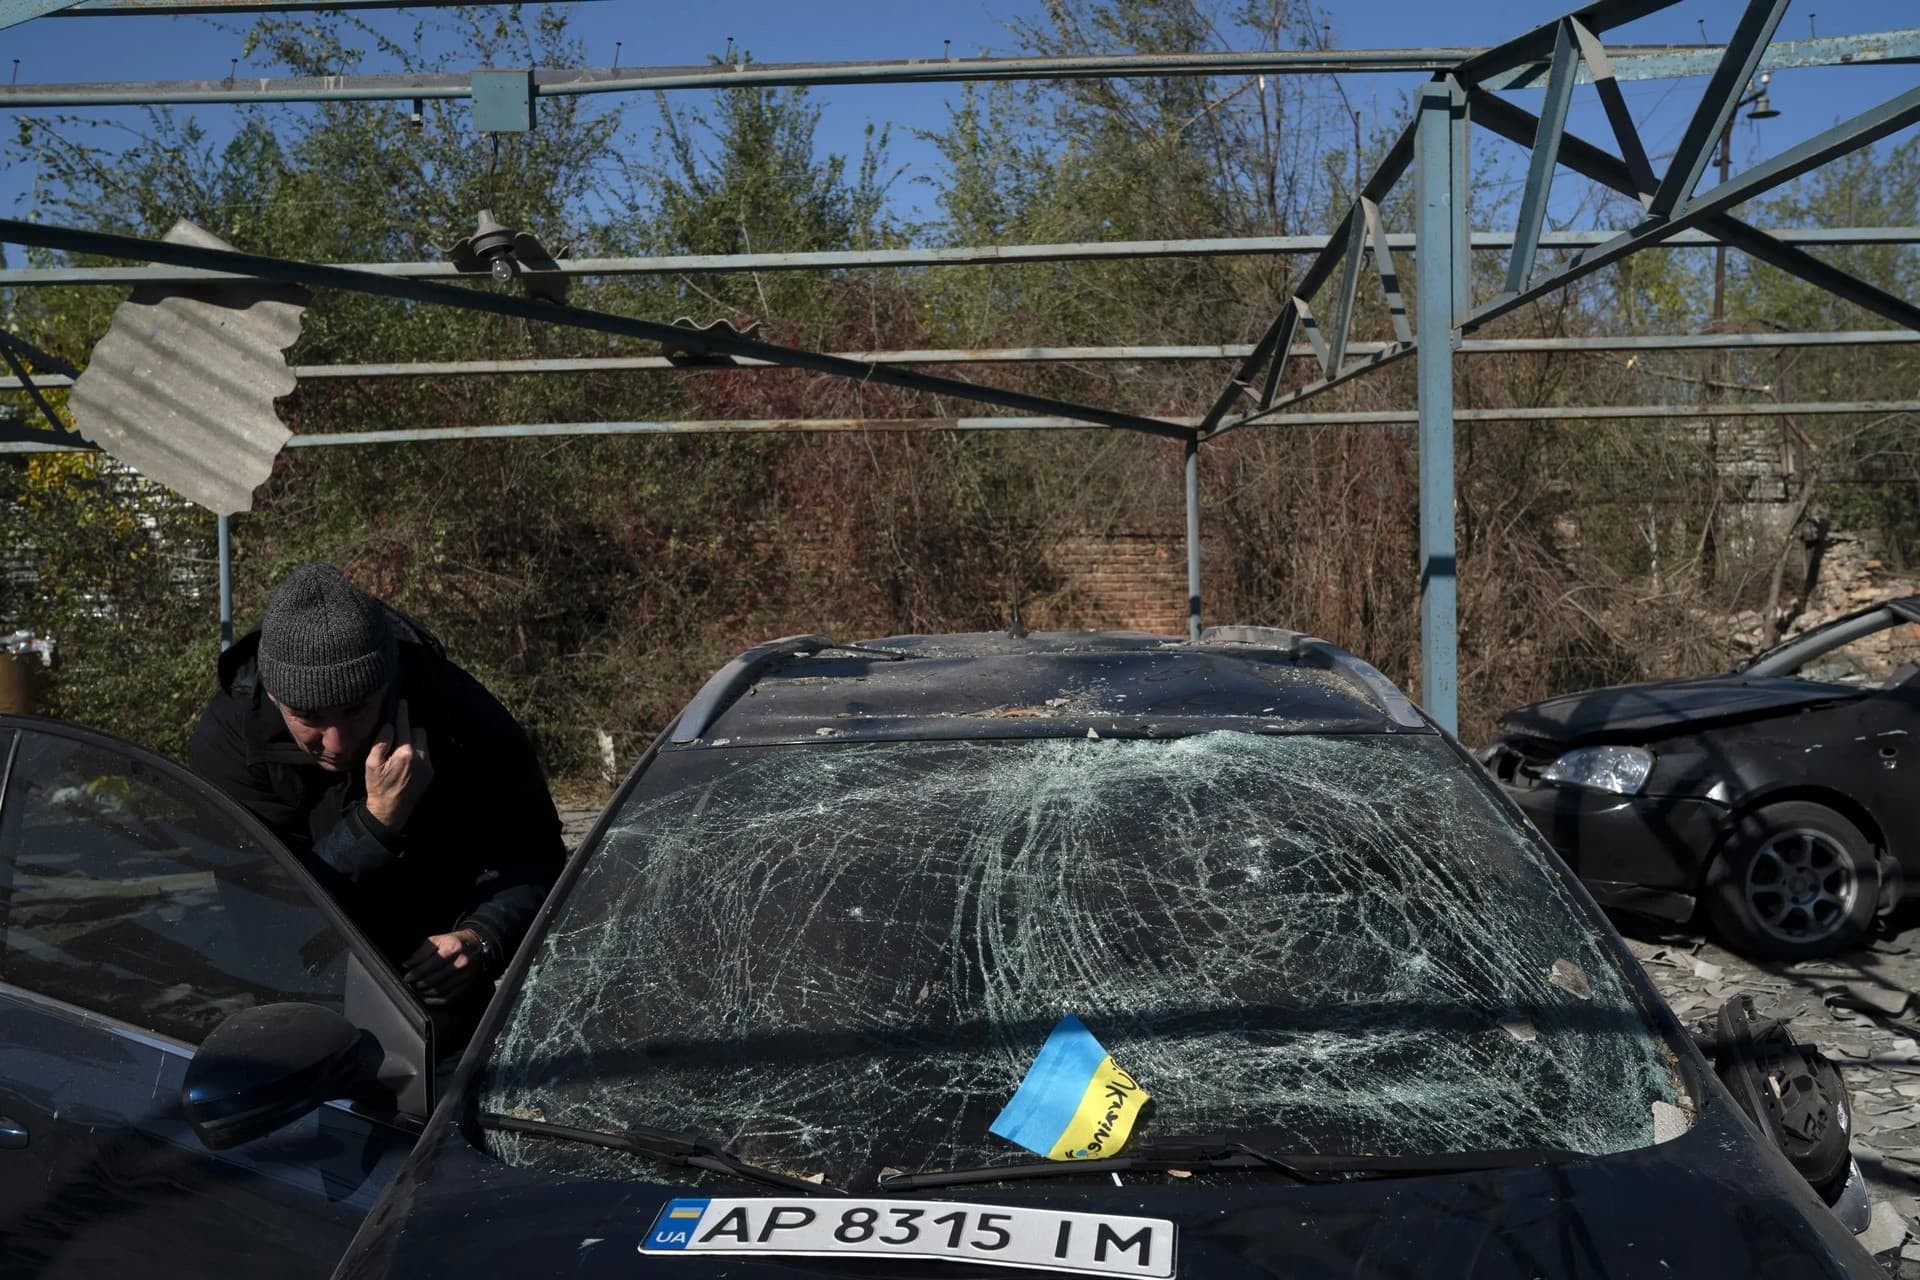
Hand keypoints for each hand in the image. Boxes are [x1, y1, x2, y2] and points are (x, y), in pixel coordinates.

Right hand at [365, 698, 431, 830]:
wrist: (391, 810)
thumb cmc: (378, 785)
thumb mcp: (372, 764)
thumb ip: (381, 742)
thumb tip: (389, 725)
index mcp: (405, 753)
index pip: (405, 726)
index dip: (402, 713)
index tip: (402, 702)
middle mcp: (421, 757)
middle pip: (418, 732)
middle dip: (408, 731)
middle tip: (397, 737)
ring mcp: (428, 765)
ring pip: (423, 743)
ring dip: (414, 742)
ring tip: (401, 751)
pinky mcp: (431, 772)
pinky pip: (425, 755)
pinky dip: (417, 753)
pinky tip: (406, 762)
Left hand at [402, 929, 488, 1004]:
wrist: (474, 945)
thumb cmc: (452, 942)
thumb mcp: (437, 940)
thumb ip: (421, 953)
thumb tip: (408, 965)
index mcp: (453, 948)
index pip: (430, 965)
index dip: (416, 973)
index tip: (407, 977)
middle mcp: (461, 962)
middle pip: (434, 979)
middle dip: (418, 984)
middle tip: (410, 985)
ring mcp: (465, 975)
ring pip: (440, 990)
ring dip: (425, 993)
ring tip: (416, 990)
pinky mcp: (466, 985)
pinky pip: (448, 998)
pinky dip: (434, 1000)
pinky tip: (426, 996)